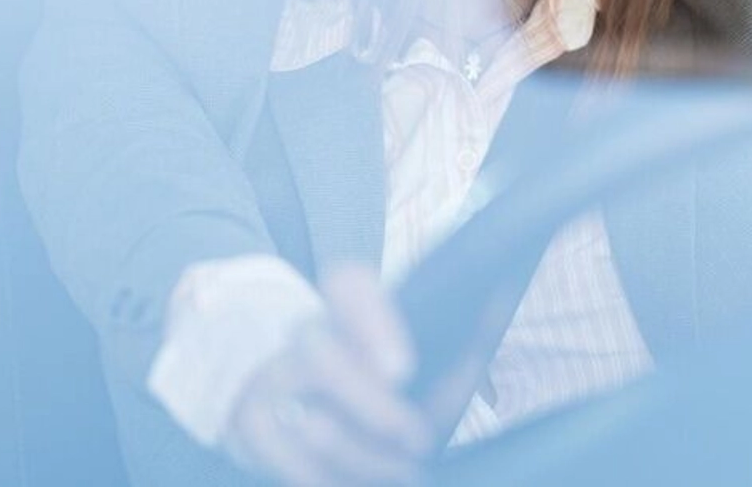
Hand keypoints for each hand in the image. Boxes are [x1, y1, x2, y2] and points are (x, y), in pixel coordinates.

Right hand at [224, 265, 435, 486]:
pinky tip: (370, 485)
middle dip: (375, 408)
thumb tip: (498, 302)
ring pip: (314, 426)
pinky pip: (297, 472)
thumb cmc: (377, 375)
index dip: (373, 322)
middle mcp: (300, 338)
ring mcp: (269, 385)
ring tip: (406, 473)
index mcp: (343, 306)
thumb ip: (454, 334)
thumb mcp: (411, 351)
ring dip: (369, 460)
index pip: (348, 285)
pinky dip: (340, 484)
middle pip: (321, 358)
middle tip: (419, 439)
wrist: (291, 392)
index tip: (402, 369)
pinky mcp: (253, 432)